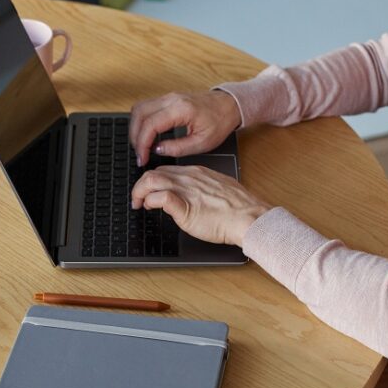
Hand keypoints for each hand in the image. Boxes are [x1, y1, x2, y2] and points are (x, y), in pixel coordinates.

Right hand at [129, 90, 240, 166]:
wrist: (229, 105)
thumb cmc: (220, 122)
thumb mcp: (202, 142)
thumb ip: (177, 148)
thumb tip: (157, 150)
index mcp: (181, 109)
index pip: (150, 124)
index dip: (142, 144)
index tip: (142, 158)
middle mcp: (171, 99)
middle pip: (138, 113)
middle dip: (135, 136)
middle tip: (140, 154)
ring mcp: (168, 96)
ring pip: (139, 108)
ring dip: (136, 127)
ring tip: (141, 146)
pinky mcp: (167, 98)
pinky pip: (146, 107)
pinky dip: (141, 121)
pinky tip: (147, 135)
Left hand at [131, 165, 269, 246]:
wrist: (249, 217)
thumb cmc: (239, 209)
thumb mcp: (219, 189)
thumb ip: (203, 189)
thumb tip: (195, 196)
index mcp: (197, 173)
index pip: (166, 170)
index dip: (153, 181)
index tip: (150, 191)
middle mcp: (189, 178)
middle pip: (154, 173)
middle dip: (140, 186)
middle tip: (138, 199)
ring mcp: (186, 191)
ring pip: (151, 180)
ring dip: (139, 192)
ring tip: (139, 204)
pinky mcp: (184, 207)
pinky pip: (161, 197)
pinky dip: (150, 201)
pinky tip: (150, 208)